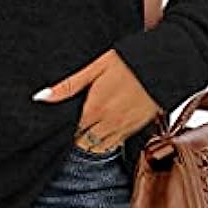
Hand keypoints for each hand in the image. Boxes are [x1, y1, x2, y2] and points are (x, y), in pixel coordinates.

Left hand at [32, 48, 163, 152]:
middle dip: (74, 139)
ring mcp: (125, 128)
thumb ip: (68, 85)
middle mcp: (109, 124)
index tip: (54, 128)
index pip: (70, 133)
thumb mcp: (95, 66)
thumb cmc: (129, 60)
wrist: (166, 64)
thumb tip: (41, 97)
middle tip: (67, 130)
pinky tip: (102, 129)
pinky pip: (117, 143)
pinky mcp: (138, 127)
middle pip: (84, 144)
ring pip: (101, 147)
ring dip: (90, 143)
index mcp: (94, 109)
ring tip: (83, 131)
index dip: (61, 132)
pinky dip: (107, 140)